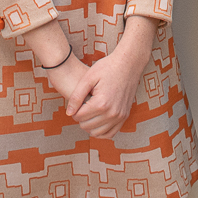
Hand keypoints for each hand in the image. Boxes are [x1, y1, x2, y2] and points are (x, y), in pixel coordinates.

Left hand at [66, 17, 158, 137]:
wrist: (129, 63)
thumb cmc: (107, 68)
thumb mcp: (88, 78)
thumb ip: (76, 96)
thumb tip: (69, 113)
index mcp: (101, 103)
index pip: (78, 117)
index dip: (74, 110)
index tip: (77, 101)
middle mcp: (112, 113)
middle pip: (86, 126)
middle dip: (81, 117)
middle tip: (83, 105)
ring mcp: (120, 116)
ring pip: (97, 133)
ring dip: (90, 124)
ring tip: (90, 111)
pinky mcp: (124, 116)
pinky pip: (110, 133)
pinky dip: (101, 130)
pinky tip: (97, 119)